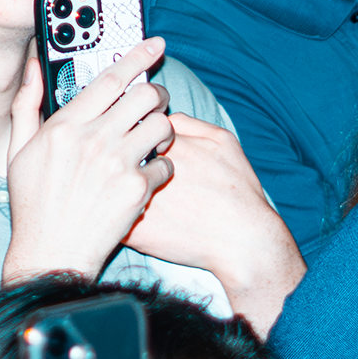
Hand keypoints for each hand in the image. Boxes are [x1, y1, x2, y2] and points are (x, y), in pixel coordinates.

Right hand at [2, 39, 173, 281]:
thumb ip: (27, 103)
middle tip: (155, 100)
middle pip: (143, 96)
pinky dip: (164, 167)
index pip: (110, 78)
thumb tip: (32, 65)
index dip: (136, 56)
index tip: (153, 44)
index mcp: (65, 125)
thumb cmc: (33, 204)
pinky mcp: (136, 191)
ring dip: (164, 128)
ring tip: (155, 138)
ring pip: (161, 126)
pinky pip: (166, 165)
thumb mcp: (18, 150)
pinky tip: (151, 174)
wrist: (51, 254)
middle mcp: (93, 139)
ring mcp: (117, 164)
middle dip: (156, 93)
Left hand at [121, 115, 303, 329]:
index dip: (137, 137)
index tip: (141, 147)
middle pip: (120, 155)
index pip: (135, 128)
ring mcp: (139, 201)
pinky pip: (113, 216)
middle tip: (129, 169)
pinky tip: (128, 216)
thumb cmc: (238, 190)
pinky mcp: (136, 231)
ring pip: (111, 186)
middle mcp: (149, 169)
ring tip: (124, 193)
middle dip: (120, 158)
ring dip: (114, 187)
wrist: (246, 242)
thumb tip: (164, 116)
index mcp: (168, 146)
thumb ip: (189, 123)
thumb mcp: (222, 141)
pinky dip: (117, 214)